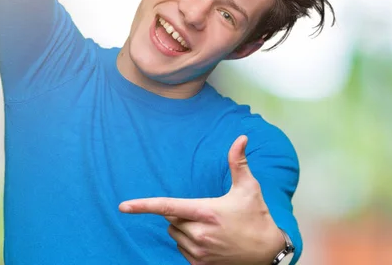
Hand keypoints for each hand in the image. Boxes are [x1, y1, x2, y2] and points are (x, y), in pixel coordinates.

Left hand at [119, 135, 284, 264]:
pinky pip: (180, 249)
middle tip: (206, 212)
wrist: (267, 252)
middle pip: (172, 219)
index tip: (124, 206)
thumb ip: (238, 162)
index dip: (144, 206)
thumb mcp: (249, 188)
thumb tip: (241, 138)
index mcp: (208, 212)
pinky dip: (188, 243)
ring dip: (183, 228)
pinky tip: (208, 240)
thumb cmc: (257, 216)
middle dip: (182, 213)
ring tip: (210, 227)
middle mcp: (199, 234)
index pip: (169, 207)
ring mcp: (198, 252)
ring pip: (175, 235)